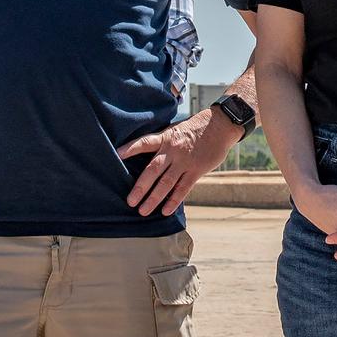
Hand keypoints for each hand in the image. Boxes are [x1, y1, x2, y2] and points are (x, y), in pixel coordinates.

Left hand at [119, 107, 241, 216]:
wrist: (220, 125)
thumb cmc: (195, 128)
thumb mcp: (175, 130)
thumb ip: (162, 142)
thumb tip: (146, 154)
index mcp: (165, 137)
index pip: (144, 143)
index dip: (130, 148)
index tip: (116, 154)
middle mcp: (173, 150)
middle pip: (153, 170)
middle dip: (140, 187)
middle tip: (130, 201)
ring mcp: (185, 161)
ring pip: (166, 183)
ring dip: (154, 198)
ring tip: (143, 210)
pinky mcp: (196, 170)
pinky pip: (183, 188)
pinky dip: (174, 200)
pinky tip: (165, 211)